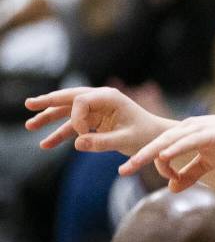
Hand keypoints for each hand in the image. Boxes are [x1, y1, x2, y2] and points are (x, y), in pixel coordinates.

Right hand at [25, 87, 173, 156]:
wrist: (158, 139)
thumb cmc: (147, 136)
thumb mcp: (127, 141)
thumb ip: (103, 143)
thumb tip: (77, 144)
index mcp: (109, 97)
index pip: (81, 101)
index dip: (76, 118)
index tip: (82, 135)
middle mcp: (100, 99)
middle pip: (68, 98)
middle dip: (48, 102)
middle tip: (29, 104)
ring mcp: (97, 109)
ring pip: (67, 111)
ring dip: (49, 118)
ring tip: (29, 125)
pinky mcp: (95, 121)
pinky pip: (74, 127)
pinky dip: (61, 134)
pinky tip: (46, 144)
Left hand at [127, 111, 214, 191]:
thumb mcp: (211, 162)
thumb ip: (190, 174)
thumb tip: (170, 189)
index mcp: (186, 133)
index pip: (162, 150)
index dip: (158, 167)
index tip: (170, 181)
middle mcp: (188, 127)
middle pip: (157, 142)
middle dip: (138, 157)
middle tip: (122, 171)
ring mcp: (199, 128)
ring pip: (168, 141)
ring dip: (149, 153)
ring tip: (133, 165)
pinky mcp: (211, 133)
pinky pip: (188, 141)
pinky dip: (174, 148)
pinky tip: (163, 155)